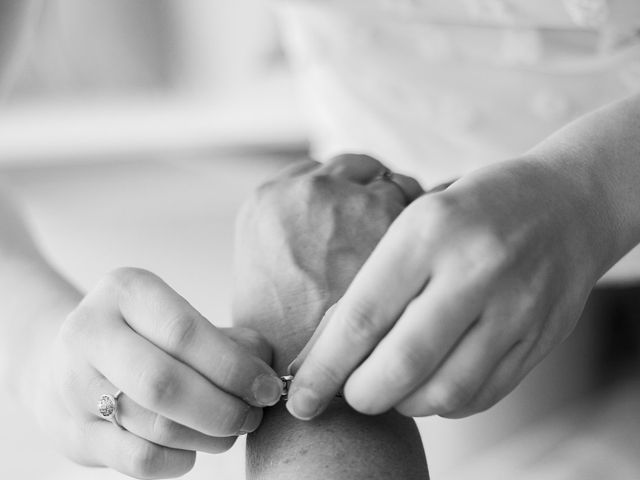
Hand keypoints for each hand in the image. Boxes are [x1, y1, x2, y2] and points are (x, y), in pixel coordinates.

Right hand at [39, 268, 282, 478]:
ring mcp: (72, 385)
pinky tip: (194, 449)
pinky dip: (179, 460)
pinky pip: (138, 460)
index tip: (268, 388)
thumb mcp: (180, 318)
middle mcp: (89, 332)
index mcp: (125, 290)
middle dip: (224, 408)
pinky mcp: (72, 433)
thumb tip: (266, 374)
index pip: (185, 332)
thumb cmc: (145, 337)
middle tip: (252, 416)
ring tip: (231, 431)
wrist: (64, 361)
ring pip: (156, 426)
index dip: (235, 367)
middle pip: (166, 383)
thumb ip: (229, 340)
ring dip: (209, 436)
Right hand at [232, 155, 422, 372]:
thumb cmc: (285, 338)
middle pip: (357, 168)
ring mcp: (354, 203)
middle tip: (381, 229)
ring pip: (394, 182)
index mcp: (267, 201)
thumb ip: (290, 236)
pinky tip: (422, 267)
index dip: (341, 190)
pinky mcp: (397, 223)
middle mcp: (308, 192)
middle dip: (372, 192)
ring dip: (402, 207)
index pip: (318, 171)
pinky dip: (427, 229)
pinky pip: (423, 207)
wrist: (313, 382)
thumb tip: (316, 224)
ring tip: (405, 257)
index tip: (354, 211)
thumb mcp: (267, 274)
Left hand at [287, 158, 607, 419]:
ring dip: (404, 403)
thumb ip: (374, 283)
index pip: (364, 315)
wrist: (567, 205)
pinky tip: (430, 383)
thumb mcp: (414, 222)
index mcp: (429, 231)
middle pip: (402, 363)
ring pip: (444, 391)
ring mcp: (515, 308)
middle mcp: (475, 270)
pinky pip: (481, 395)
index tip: (300, 397)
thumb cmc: (471, 211)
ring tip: (390, 387)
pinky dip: (443, 402)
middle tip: (348, 395)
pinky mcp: (541, 337)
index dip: (326, 367)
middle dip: (361, 395)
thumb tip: (322, 351)